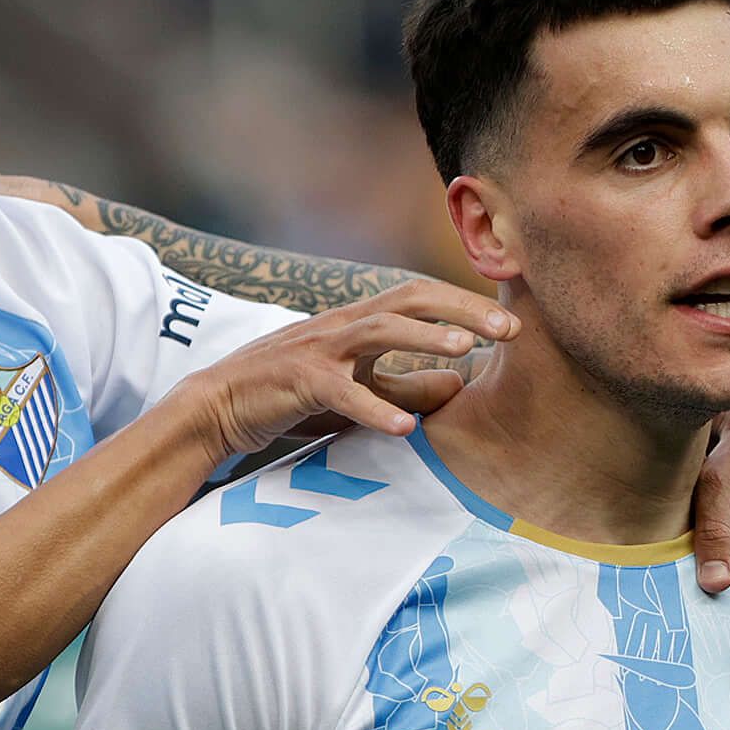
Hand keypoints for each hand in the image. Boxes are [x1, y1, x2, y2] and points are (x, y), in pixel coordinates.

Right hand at [177, 280, 514, 456]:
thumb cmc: (293, 397)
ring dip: (425, 339)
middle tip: (508, 328)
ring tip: (467, 352)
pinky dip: (373, 410)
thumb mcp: (359, 390)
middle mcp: (343, 326)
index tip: (511, 322)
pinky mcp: (297, 382)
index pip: (421, 299)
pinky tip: (404, 431)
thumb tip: (462, 383)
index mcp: (360, 323)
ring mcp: (319, 350)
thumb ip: (407, 386)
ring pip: (378, 330)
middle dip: (461, 310)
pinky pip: (341, 393)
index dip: (466, 306)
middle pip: (409, 299)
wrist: (218, 407)